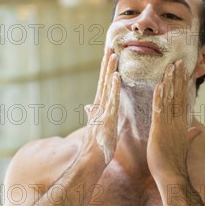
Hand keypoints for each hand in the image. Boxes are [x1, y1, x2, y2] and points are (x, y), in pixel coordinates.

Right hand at [82, 48, 120, 163]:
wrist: (92, 159)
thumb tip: (88, 106)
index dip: (105, 70)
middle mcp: (99, 105)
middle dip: (106, 64)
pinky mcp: (107, 118)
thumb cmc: (96, 145)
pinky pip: (112, 99)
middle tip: (109, 46)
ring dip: (110, 70)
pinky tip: (117, 76)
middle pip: (103, 80)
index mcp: (99, 107)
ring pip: (107, 86)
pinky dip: (114, 87)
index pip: (103, 84)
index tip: (108, 55)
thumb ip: (92, 114)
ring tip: (113, 55)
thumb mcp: (96, 126)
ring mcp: (102, 111)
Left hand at [147, 60, 200, 179]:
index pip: (183, 100)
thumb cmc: (174, 163)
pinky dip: (160, 98)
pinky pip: (160, 111)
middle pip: (179, 95)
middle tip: (179, 61)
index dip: (183, 84)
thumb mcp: (183, 146)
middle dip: (178, 77)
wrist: (173, 176)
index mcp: (182, 124)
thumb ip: (190, 136)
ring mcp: (170, 125)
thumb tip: (197, 131)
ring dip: (170, 82)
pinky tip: (160, 85)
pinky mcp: (160, 131)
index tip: (183, 70)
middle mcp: (177, 122)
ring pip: (170, 99)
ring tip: (171, 66)